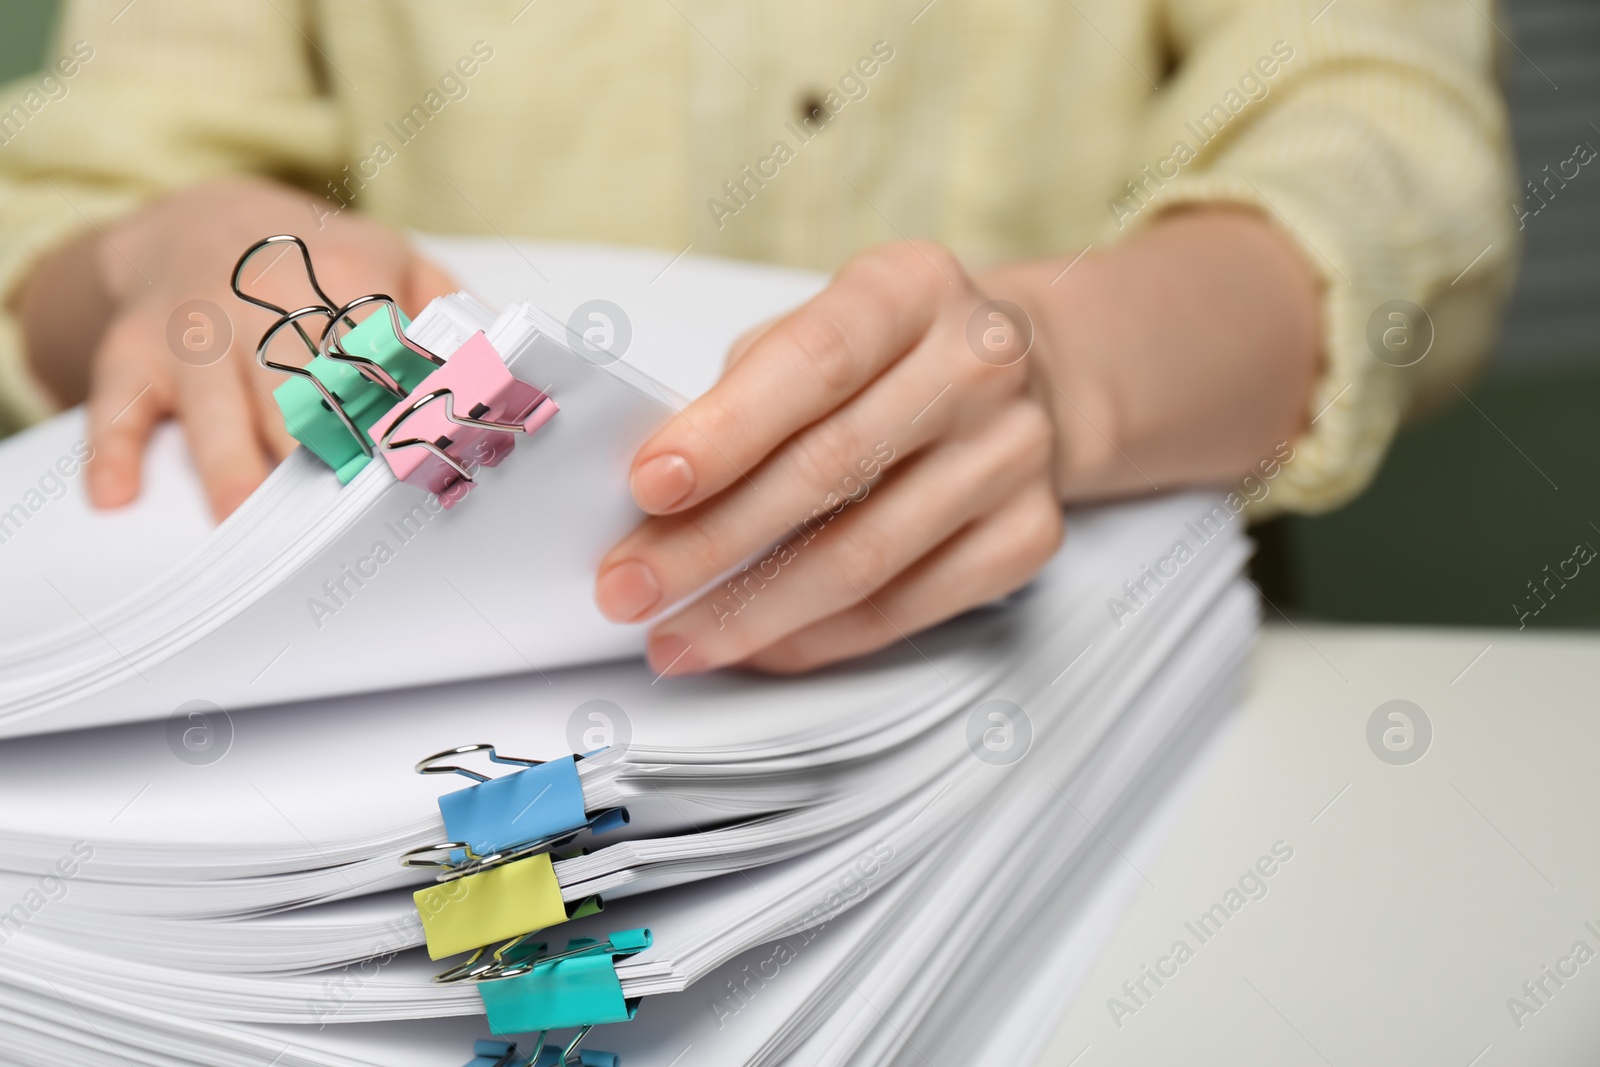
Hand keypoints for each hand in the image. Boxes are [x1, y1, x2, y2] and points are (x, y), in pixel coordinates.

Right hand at [20, 176, 455, 518]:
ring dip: (233, 468)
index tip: (421, 464)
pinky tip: (116, 499)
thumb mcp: (395, 259)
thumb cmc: (317, 261)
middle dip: (322, 448)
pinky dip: (111, 451)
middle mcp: (262, 299)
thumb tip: (502, 374)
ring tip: (247, 528)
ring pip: (216, 408)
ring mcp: (193, 330)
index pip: (380, 352)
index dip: (399, 409)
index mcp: (343, 273)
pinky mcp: (131, 352)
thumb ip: (449, 314)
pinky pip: (116, 405)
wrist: (198, 217)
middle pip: (299, 388)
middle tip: (348, 520)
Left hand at [594, 241, 1064, 675]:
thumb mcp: (819, 326)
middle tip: (630, 587)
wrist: (1021, 377)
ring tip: (676, 635)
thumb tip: (658, 497)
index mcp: (913, 289)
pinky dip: (814, 638)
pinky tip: (753, 645)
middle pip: (830, 472)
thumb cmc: (887, 356)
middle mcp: (979, 367)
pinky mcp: (1028, 537)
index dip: (726, 432)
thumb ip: (747, 391)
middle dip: (709, 542)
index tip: (648, 487)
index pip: (816, 363)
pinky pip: (903, 609)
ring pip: (863, 559)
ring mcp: (1013, 456)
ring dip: (751, 612)